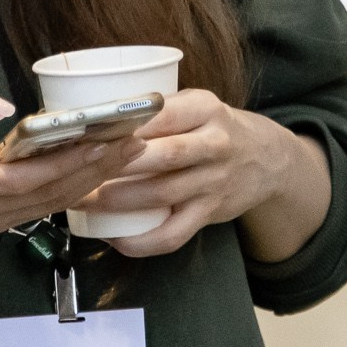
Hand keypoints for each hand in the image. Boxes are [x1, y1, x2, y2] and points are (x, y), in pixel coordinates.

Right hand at [0, 81, 143, 244]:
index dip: (65, 163)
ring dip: (91, 179)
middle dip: (95, 168)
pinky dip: (73, 187)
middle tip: (134, 140)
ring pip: (49, 204)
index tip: (101, 141)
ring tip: (128, 150)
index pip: (21, 179)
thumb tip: (1, 106)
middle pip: (47, 195)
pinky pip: (40, 206)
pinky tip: (99, 167)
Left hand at [72, 89, 329, 261]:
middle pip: (163, 155)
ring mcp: (214, 181)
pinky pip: (174, 234)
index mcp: (205, 108)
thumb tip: (95, 114)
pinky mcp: (210, 213)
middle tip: (80, 166)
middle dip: (118, 163)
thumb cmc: (214, 128)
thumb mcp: (196, 105)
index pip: (162, 113)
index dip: (125, 123)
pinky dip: (143, 241)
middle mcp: (214, 144)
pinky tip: (115, 238)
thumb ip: (157, 110)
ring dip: (120, 199)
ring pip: (163, 194)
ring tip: (85, 199)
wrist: (266, 159)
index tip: (88, 130)